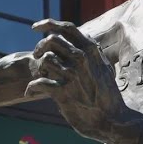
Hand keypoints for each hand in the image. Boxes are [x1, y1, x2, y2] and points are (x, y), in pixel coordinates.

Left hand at [28, 19, 142, 143]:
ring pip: (45, 59)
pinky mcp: (63, 92)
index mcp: (91, 50)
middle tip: (38, 57)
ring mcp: (72, 74)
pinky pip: (38, 82)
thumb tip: (88, 39)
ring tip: (41, 76)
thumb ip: (95, 53)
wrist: (112, 119)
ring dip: (38, 68)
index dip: (47, 24)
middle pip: (51, 40)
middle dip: (40, 47)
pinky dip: (30, 88)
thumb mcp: (105, 68)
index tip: (34, 28)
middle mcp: (82, 58)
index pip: (67, 28)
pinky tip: (30, 92)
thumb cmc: (107, 95)